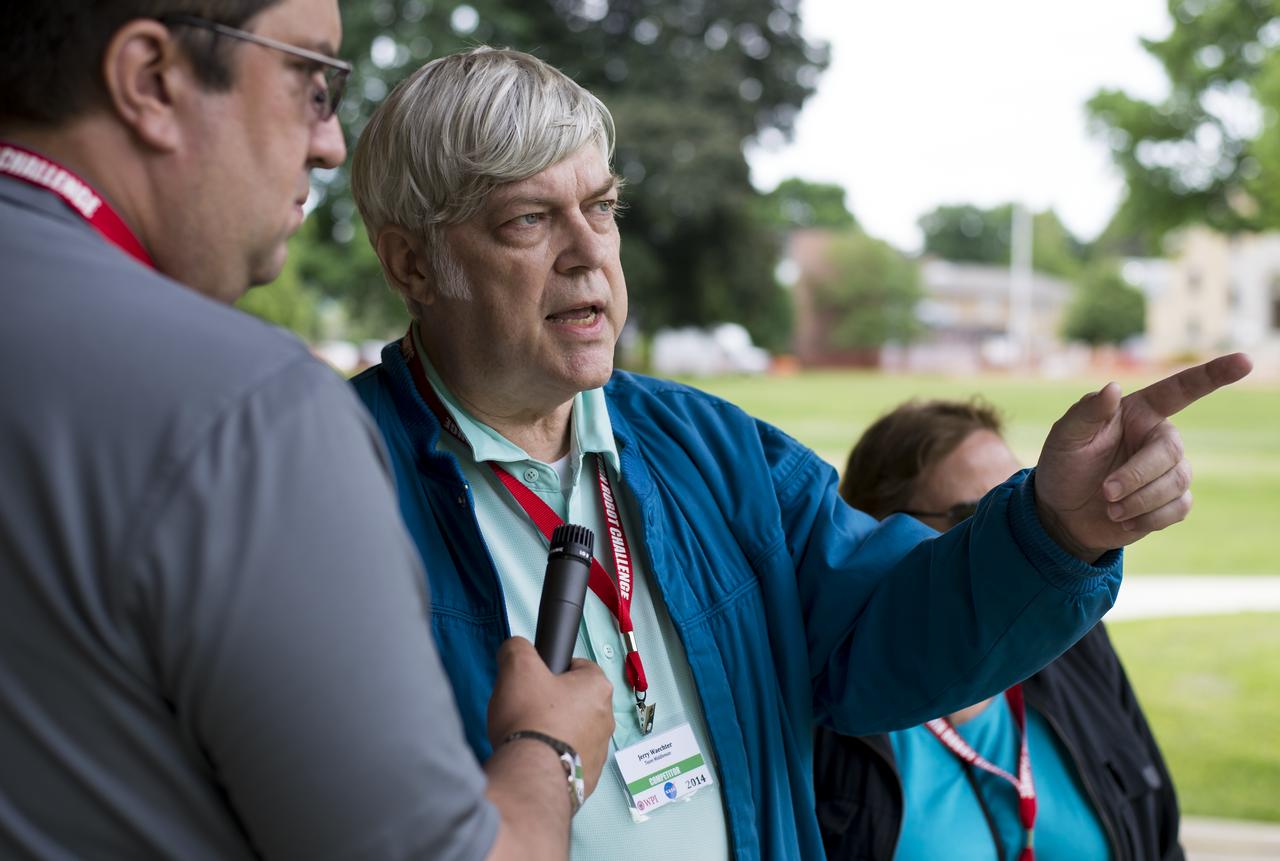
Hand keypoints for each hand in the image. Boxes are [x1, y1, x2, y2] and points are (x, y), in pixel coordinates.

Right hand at [487, 637, 613, 796]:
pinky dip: (555, 757)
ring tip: (527, 736)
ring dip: (555, 731)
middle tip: (527, 708)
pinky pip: (570, 759)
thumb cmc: (530, 718)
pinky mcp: (588, 778)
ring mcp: (600, 751)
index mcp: (598, 687)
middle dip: (553, 702)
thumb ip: (517, 648)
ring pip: (575, 731)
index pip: (578, 666)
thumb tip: (515, 649)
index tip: (535, 681)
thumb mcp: (517, 666)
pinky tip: (534, 757)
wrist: (532, 775)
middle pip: (576, 700)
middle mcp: (607, 718)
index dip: (553, 670)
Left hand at [1034, 353, 1251, 561]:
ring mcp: (1168, 470)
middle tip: (1105, 492)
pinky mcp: (1171, 501)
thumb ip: (1086, 412)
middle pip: (1171, 451)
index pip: (1180, 390)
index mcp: (1138, 413)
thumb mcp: (1064, 437)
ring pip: (1177, 482)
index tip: (1244, 361)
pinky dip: (1149, 518)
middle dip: (1138, 475)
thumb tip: (1113, 387)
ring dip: (1140, 500)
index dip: (1212, 375)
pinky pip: (1178, 508)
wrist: (1062, 512)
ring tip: (1109, 507)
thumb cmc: (1063, 466)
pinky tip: (1123, 519)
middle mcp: (1158, 437)